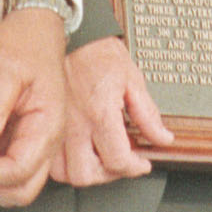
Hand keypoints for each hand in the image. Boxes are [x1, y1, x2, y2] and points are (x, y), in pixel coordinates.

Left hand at [0, 8, 68, 206]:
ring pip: (16, 185)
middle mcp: (45, 136)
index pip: (21, 169)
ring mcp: (34, 138)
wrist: (34, 25)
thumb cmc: (27, 41)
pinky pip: (9, 169)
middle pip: (22, 188)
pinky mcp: (22, 136)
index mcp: (47, 123)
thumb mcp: (5, 67)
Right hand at [50, 36, 173, 185]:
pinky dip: (65, 164)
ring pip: (65, 173)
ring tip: (101, 159)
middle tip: (121, 162)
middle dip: (108, 174)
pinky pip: (50, 160)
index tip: (142, 162)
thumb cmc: (101, 54)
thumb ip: (147, 114)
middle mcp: (75, 124)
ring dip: (86, 172)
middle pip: (87, 174)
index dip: (134, 166)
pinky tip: (80, 152)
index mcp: (100, 113)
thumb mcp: (133, 80)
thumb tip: (162, 137)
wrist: (75, 37)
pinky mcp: (48, 125)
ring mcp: (58, 126)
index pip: (116, 159)